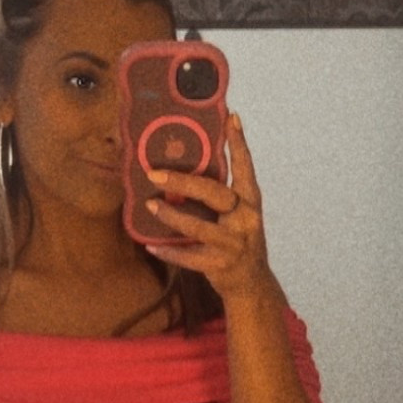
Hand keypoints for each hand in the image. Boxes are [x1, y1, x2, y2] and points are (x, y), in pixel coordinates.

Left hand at [142, 113, 279, 310]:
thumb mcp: (239, 215)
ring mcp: (233, 245)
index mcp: (250, 203)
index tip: (231, 118)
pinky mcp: (219, 266)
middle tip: (155, 172)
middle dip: (183, 181)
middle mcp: (245, 220)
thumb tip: (189, 164)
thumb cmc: (239, 241)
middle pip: (214, 194)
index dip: (239, 144)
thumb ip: (222, 194)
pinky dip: (169, 253)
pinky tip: (151, 246)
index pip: (245, 168)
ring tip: (151, 204)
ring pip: (198, 228)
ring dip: (172, 216)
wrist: (251, 284)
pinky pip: (189, 258)